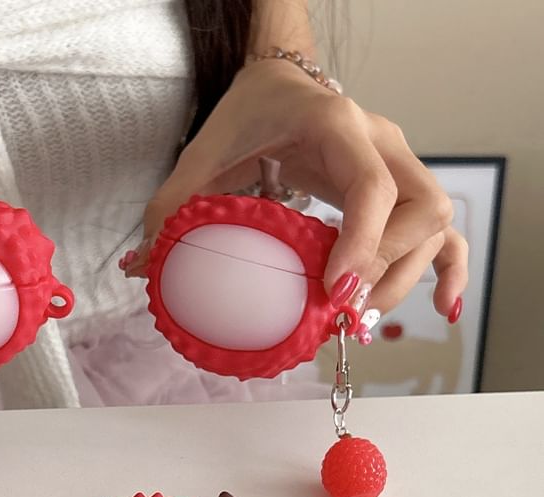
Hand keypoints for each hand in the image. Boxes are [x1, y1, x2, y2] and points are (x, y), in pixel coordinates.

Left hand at [126, 59, 467, 322]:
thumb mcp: (202, 156)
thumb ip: (170, 208)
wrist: (278, 86)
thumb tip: (141, 268)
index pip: (372, 188)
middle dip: (385, 269)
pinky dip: (447, 269)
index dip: (361, 245)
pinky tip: (440, 306)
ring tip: (358, 318)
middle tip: (340, 309)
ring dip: (405, 278)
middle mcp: (381, 143)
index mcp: (336, 126)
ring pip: (435, 225)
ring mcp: (399, 164)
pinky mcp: (401, 188)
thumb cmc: (245, 116)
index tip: (334, 293)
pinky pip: (445, 230)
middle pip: (419, 210)